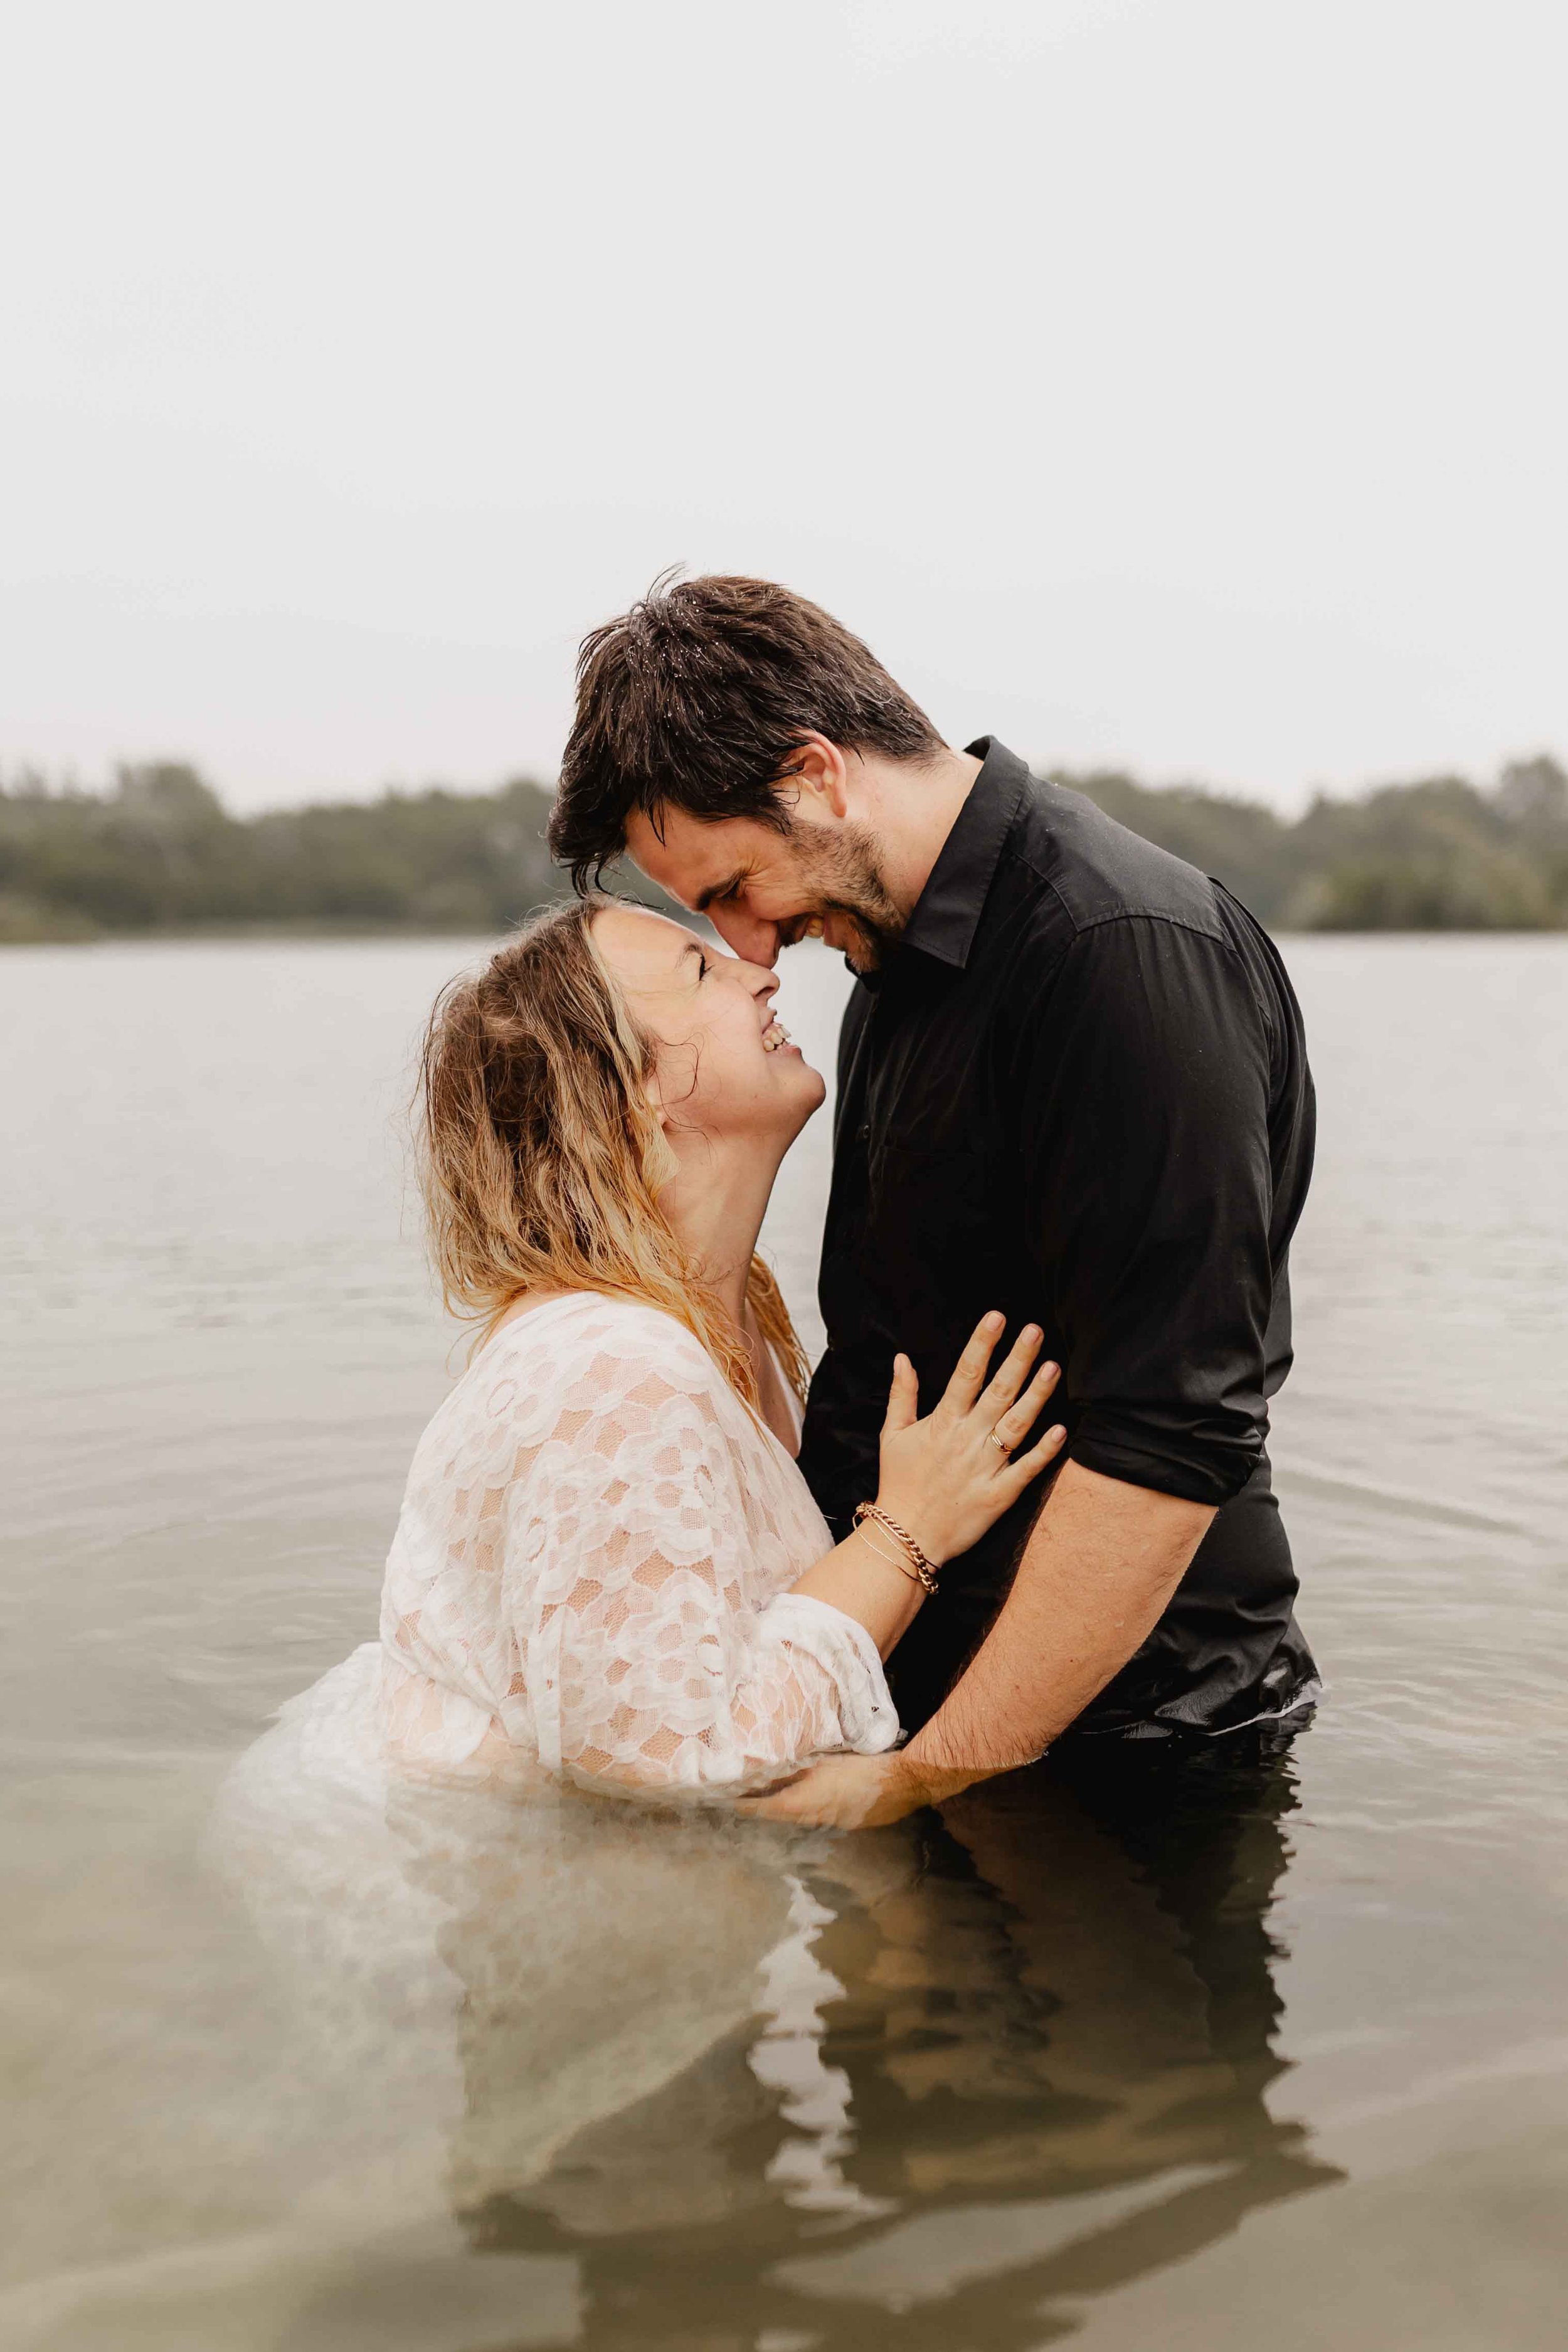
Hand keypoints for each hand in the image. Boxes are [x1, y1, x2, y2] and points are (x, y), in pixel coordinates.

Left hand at [735, 1752, 927, 1828]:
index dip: (748, 1805)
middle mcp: (815, 1818)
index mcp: (805, 1802)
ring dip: (785, 1811)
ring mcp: (833, 1823)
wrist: (903, 1783)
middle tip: (745, 1799)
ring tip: (770, 1798)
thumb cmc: (864, 1766)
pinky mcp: (849, 1823)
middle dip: (763, 1809)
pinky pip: (820, 1819)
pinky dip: (807, 1811)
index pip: (767, 1807)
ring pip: (800, 1819)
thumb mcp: (827, 1759)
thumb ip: (802, 1763)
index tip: (730, 1801)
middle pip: (781, 1817)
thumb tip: (776, 1763)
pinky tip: (808, 1800)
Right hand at [875, 1314, 1064, 1566]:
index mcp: (942, 1423)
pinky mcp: (999, 1495)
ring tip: (1053, 1367)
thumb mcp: (893, 1435)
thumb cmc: (900, 1484)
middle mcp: (966, 1440)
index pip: (965, 1374)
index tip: (998, 1317)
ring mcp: (984, 1467)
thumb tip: (902, 1359)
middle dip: (1017, 1359)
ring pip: (1016, 1425)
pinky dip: (1043, 1451)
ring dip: (1036, 1395)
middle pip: (996, 1392)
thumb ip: (901, 1395)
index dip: (982, 1343)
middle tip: (1035, 1331)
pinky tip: (1061, 1430)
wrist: (906, 1536)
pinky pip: (1025, 1469)